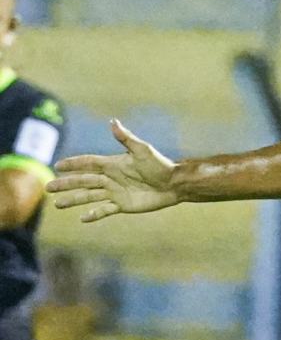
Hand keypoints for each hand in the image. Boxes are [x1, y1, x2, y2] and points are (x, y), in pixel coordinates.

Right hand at [47, 120, 179, 221]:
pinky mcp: (123, 205)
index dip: (73, 164)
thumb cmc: (160, 165)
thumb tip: (113, 121)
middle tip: (48, 187)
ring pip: (89, 196)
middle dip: (66, 184)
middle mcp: (111, 178)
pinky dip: (94, 214)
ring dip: (73, 199)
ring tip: (58, 204)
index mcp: (113, 164)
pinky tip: (82, 218)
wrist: (174, 184)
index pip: (88, 163)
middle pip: (83, 181)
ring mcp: (116, 192)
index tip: (57, 165)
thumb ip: (126, 138)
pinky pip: (105, 210)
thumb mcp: (142, 150)